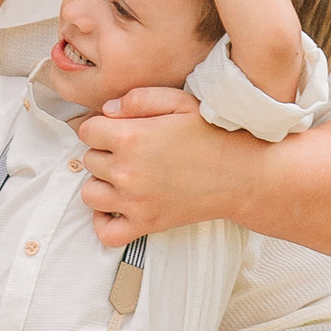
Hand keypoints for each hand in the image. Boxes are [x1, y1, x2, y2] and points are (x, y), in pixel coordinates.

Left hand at [75, 88, 246, 242]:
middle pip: (88, 160)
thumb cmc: (215, 134)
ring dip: (102, 184)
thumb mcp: (180, 101)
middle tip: (132, 151)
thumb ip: (139, 98)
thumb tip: (107, 110)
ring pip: (90, 193)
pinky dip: (105, 222)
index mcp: (131, 137)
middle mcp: (126, 171)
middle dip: (104, 152)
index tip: (119, 129)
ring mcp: (134, 201)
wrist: (243, 175)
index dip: (101, 126)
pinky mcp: (146, 224)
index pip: (87, 130)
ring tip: (124, 176)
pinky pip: (106, 232)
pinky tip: (118, 207)